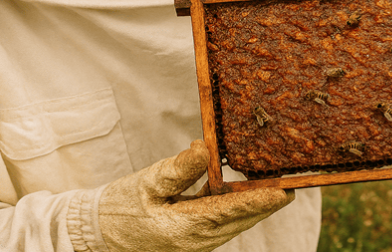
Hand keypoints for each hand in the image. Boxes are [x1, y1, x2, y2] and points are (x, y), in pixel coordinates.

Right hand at [71, 140, 293, 251]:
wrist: (97, 234)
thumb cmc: (119, 207)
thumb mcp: (146, 182)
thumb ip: (179, 168)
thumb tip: (205, 148)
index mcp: (185, 229)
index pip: (232, 211)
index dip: (261, 199)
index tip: (285, 189)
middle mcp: (198, 240)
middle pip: (242, 218)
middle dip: (267, 200)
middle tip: (293, 179)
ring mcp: (198, 242)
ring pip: (236, 220)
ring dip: (256, 201)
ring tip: (278, 181)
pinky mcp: (195, 237)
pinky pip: (223, 219)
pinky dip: (237, 203)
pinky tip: (246, 185)